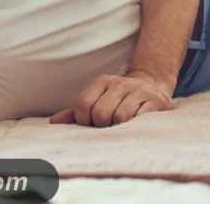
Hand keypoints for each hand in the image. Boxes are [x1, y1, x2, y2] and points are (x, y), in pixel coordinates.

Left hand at [49, 72, 173, 126]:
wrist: (152, 88)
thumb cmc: (118, 101)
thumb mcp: (98, 102)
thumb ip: (77, 112)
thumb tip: (54, 122)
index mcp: (102, 81)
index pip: (83, 104)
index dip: (84, 120)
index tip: (92, 124)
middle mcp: (121, 82)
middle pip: (101, 112)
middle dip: (102, 126)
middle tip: (108, 127)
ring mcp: (140, 90)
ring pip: (120, 116)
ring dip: (119, 127)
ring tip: (122, 126)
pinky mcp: (156, 101)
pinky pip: (139, 118)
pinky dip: (134, 126)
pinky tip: (136, 124)